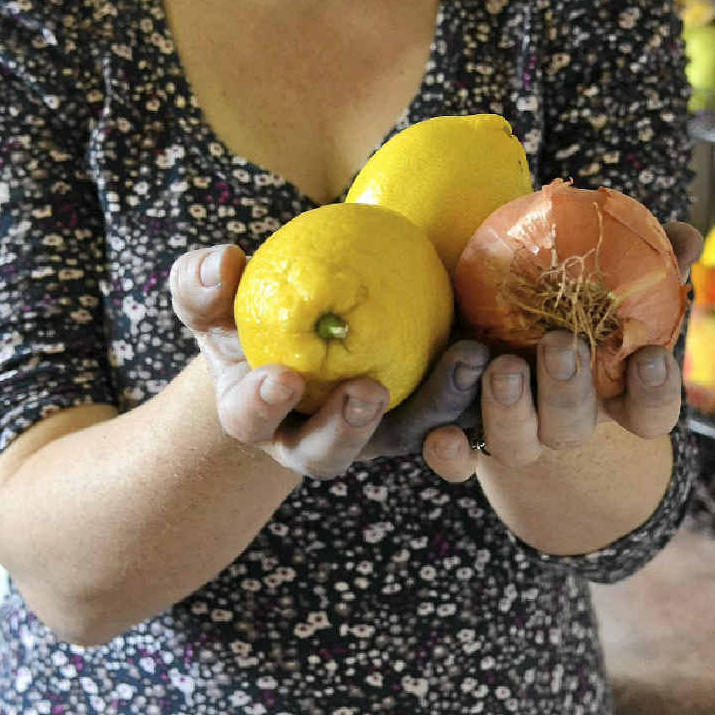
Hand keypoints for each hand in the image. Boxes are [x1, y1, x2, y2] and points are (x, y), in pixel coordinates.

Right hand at [169, 243, 491, 479]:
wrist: (310, 320)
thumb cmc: (248, 309)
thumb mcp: (215, 296)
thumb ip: (203, 282)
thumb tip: (222, 261)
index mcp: (259, 416)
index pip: (253, 420)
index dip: (263, 405)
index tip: (280, 377)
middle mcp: (318, 439)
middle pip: (331, 452)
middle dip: (349, 427)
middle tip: (367, 391)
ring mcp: (379, 432)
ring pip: (412, 435)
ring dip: (442, 404)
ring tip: (467, 359)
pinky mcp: (431, 414)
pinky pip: (463, 411)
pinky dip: (488, 387)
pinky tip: (510, 349)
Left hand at [421, 218, 701, 483]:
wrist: (509, 342)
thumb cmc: (576, 307)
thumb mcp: (613, 283)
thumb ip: (650, 260)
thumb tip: (684, 236)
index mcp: (613, 397)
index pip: (649, 410)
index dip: (655, 391)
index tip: (651, 357)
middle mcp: (567, 425)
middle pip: (573, 426)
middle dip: (567, 389)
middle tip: (560, 345)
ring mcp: (519, 437)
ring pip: (516, 441)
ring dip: (509, 408)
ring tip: (501, 366)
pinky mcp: (468, 440)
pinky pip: (460, 460)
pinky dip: (451, 452)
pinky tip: (441, 435)